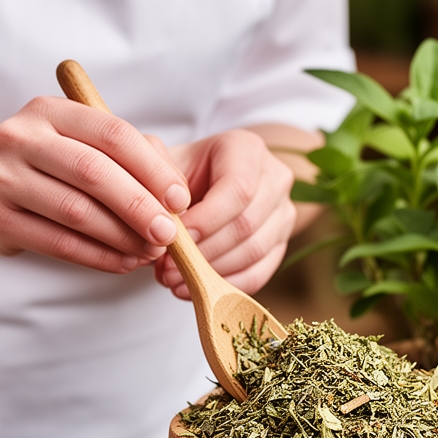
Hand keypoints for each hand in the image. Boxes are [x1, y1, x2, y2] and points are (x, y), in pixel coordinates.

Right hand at [0, 96, 190, 272]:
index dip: (152, 169)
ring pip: (76, 212)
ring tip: (150, 251)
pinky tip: (124, 263)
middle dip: (139, 207)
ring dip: (122, 238)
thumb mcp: (89, 147)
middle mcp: (20, 137)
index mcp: (49, 110)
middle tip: (168, 234)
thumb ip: (137, 157)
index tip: (180, 200)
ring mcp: (2, 178)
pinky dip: (99, 257)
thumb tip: (177, 195)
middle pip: (93, 173)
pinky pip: (59, 244)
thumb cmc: (55, 167)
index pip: (112, 133)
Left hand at [154, 129, 296, 297]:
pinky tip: (197, 288)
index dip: (207, 220)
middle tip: (167, 269)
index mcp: (247, 150)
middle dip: (203, 253)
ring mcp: (283, 212)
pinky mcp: (281, 243)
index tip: (174, 240)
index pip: (238, 189)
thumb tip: (154, 211)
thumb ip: (154, 172)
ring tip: (175, 280)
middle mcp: (275, 178)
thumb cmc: (183, 172)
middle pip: (247, 224)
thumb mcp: (165, 160)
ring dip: (212, 272)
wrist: (211, 180)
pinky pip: (260, 273)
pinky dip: (226, 284)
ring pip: (255, 252)